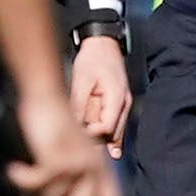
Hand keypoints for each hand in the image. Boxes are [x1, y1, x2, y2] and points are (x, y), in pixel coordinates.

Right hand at [9, 100, 120, 195]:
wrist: (46, 96)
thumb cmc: (55, 124)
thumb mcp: (73, 150)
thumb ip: (77, 174)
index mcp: (100, 164)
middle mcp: (92, 165)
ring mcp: (75, 162)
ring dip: (36, 194)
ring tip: (26, 179)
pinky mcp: (55, 158)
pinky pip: (37, 184)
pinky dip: (23, 180)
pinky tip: (16, 170)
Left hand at [69, 34, 131, 156]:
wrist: (103, 44)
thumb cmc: (93, 58)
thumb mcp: (82, 80)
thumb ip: (79, 104)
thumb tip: (72, 125)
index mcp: (117, 98)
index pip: (106, 127)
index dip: (91, 135)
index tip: (76, 136)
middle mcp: (124, 105)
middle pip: (111, 133)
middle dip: (96, 141)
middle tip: (79, 150)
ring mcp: (122, 105)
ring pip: (113, 131)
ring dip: (100, 139)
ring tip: (86, 152)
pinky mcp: (117, 105)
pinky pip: (112, 124)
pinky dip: (106, 135)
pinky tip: (107, 150)